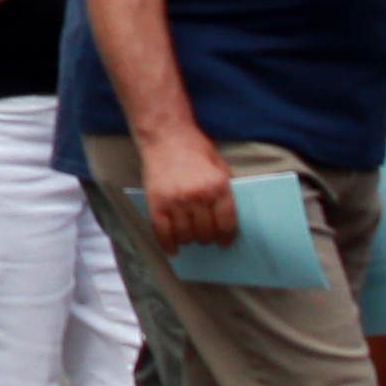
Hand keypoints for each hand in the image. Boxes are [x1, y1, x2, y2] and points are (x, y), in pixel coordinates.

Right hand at [137, 125, 237, 260]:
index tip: (224, 242)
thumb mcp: (221, 168)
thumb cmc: (196, 150)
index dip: (226, 237)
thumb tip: (228, 219)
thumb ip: (225, 192)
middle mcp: (198, 197)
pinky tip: (173, 250)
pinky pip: (162, 232)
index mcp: (218, 188)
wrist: (166, 136)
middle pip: (205, 233)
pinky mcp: (156, 203)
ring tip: (189, 236)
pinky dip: (167, 245)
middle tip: (205, 236)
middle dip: (207, 238)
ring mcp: (176, 201)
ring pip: (185, 235)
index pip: (226, 224)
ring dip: (189, 240)